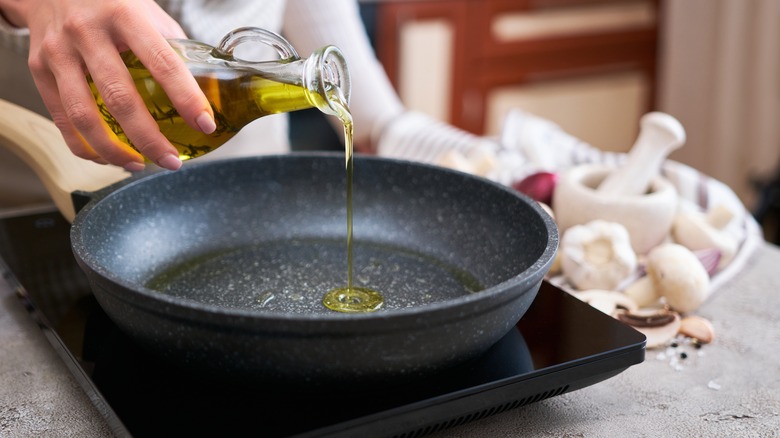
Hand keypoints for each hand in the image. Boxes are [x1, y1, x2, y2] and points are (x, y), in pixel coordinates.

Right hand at [7, 0, 215, 170]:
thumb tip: (207, 87)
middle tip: (171, 161)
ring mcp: (59, 52)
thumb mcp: (145, 11)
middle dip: (150, 138)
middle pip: (120, 97)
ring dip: (115, 151)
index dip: (186, 98)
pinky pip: (62, 119)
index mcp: (125, 15)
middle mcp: (88, 32)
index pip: (163, 63)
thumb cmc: (108, 2)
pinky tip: (108, 157)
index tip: (205, 124)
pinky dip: (85, 147)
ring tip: (139, 164)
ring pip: (84, 116)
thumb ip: (172, 46)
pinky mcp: (39, 69)